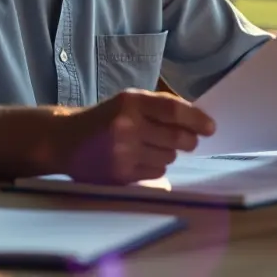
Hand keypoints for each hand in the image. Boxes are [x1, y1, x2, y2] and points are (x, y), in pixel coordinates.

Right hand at [56, 89, 215, 183]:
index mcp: (131, 102)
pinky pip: (156, 173)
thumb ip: (160, 107)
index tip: (210, 128)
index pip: (174, 111)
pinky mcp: (120, 175)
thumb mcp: (128, 101)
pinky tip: (140, 159)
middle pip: (177, 137)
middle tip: (188, 140)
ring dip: (168, 154)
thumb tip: (199, 120)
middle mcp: (127, 126)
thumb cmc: (105, 118)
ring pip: (169, 158)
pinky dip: (155, 168)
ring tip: (150, 147)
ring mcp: (123, 153)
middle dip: (188, 140)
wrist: (66, 141)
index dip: (196, 120)